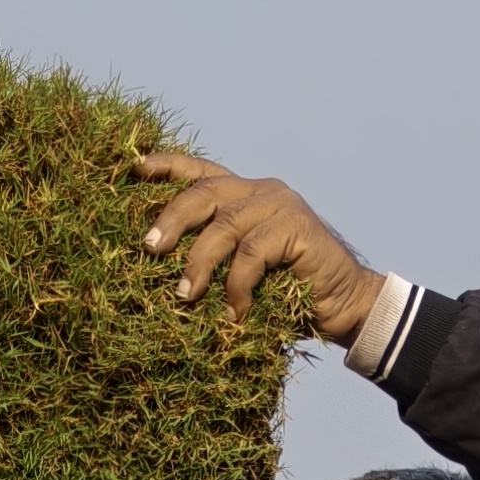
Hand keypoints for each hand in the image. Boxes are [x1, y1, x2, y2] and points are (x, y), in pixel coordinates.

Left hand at [133, 149, 382, 341]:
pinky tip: (234, 313)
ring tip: (184, 295)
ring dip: (199, 262)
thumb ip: (215, 261)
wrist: (344, 306)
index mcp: (243, 195)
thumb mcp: (243, 274)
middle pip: (204, 192)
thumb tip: (164, 277)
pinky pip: (251, 254)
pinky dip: (237, 286)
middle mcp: (260, 191)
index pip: (200, 171)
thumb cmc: (288, 297)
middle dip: (171, 218)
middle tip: (149, 248)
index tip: (135, 167)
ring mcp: (279, 205)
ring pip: (224, 225)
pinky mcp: (296, 227)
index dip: (167, 166)